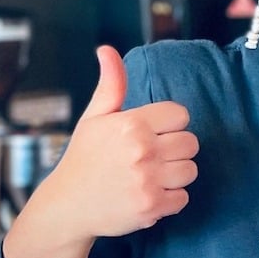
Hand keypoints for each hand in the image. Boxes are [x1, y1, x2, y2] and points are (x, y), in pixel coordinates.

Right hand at [1, 47, 197, 257]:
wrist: (68, 206)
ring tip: (153, 175)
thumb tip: (107, 50)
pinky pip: (183, 199)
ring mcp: (148, 181)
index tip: (154, 134)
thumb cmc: (83, 159)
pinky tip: (151, 193)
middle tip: (153, 157)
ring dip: (176, 174)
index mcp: (132, 124)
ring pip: (190, 171)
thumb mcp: (93, 118)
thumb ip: (110, 85)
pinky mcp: (152, 207)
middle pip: (191, 143)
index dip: (170, 124)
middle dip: (176, 149)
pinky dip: (171, 199)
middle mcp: (142, 151)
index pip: (180, 115)